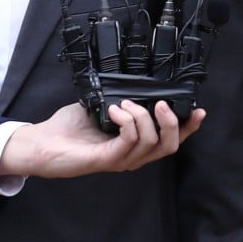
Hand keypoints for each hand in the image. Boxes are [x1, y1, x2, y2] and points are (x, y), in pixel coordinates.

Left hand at [0, 100, 204, 178]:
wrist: (43, 143)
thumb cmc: (70, 127)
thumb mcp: (105, 105)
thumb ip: (124, 98)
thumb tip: (140, 82)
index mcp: (135, 143)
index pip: (171, 139)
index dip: (189, 127)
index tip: (199, 111)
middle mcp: (133, 155)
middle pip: (170, 145)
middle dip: (172, 122)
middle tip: (160, 103)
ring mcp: (122, 159)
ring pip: (153, 142)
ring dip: (143, 116)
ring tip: (126, 103)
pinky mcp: (108, 160)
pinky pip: (130, 140)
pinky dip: (128, 120)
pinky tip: (115, 110)